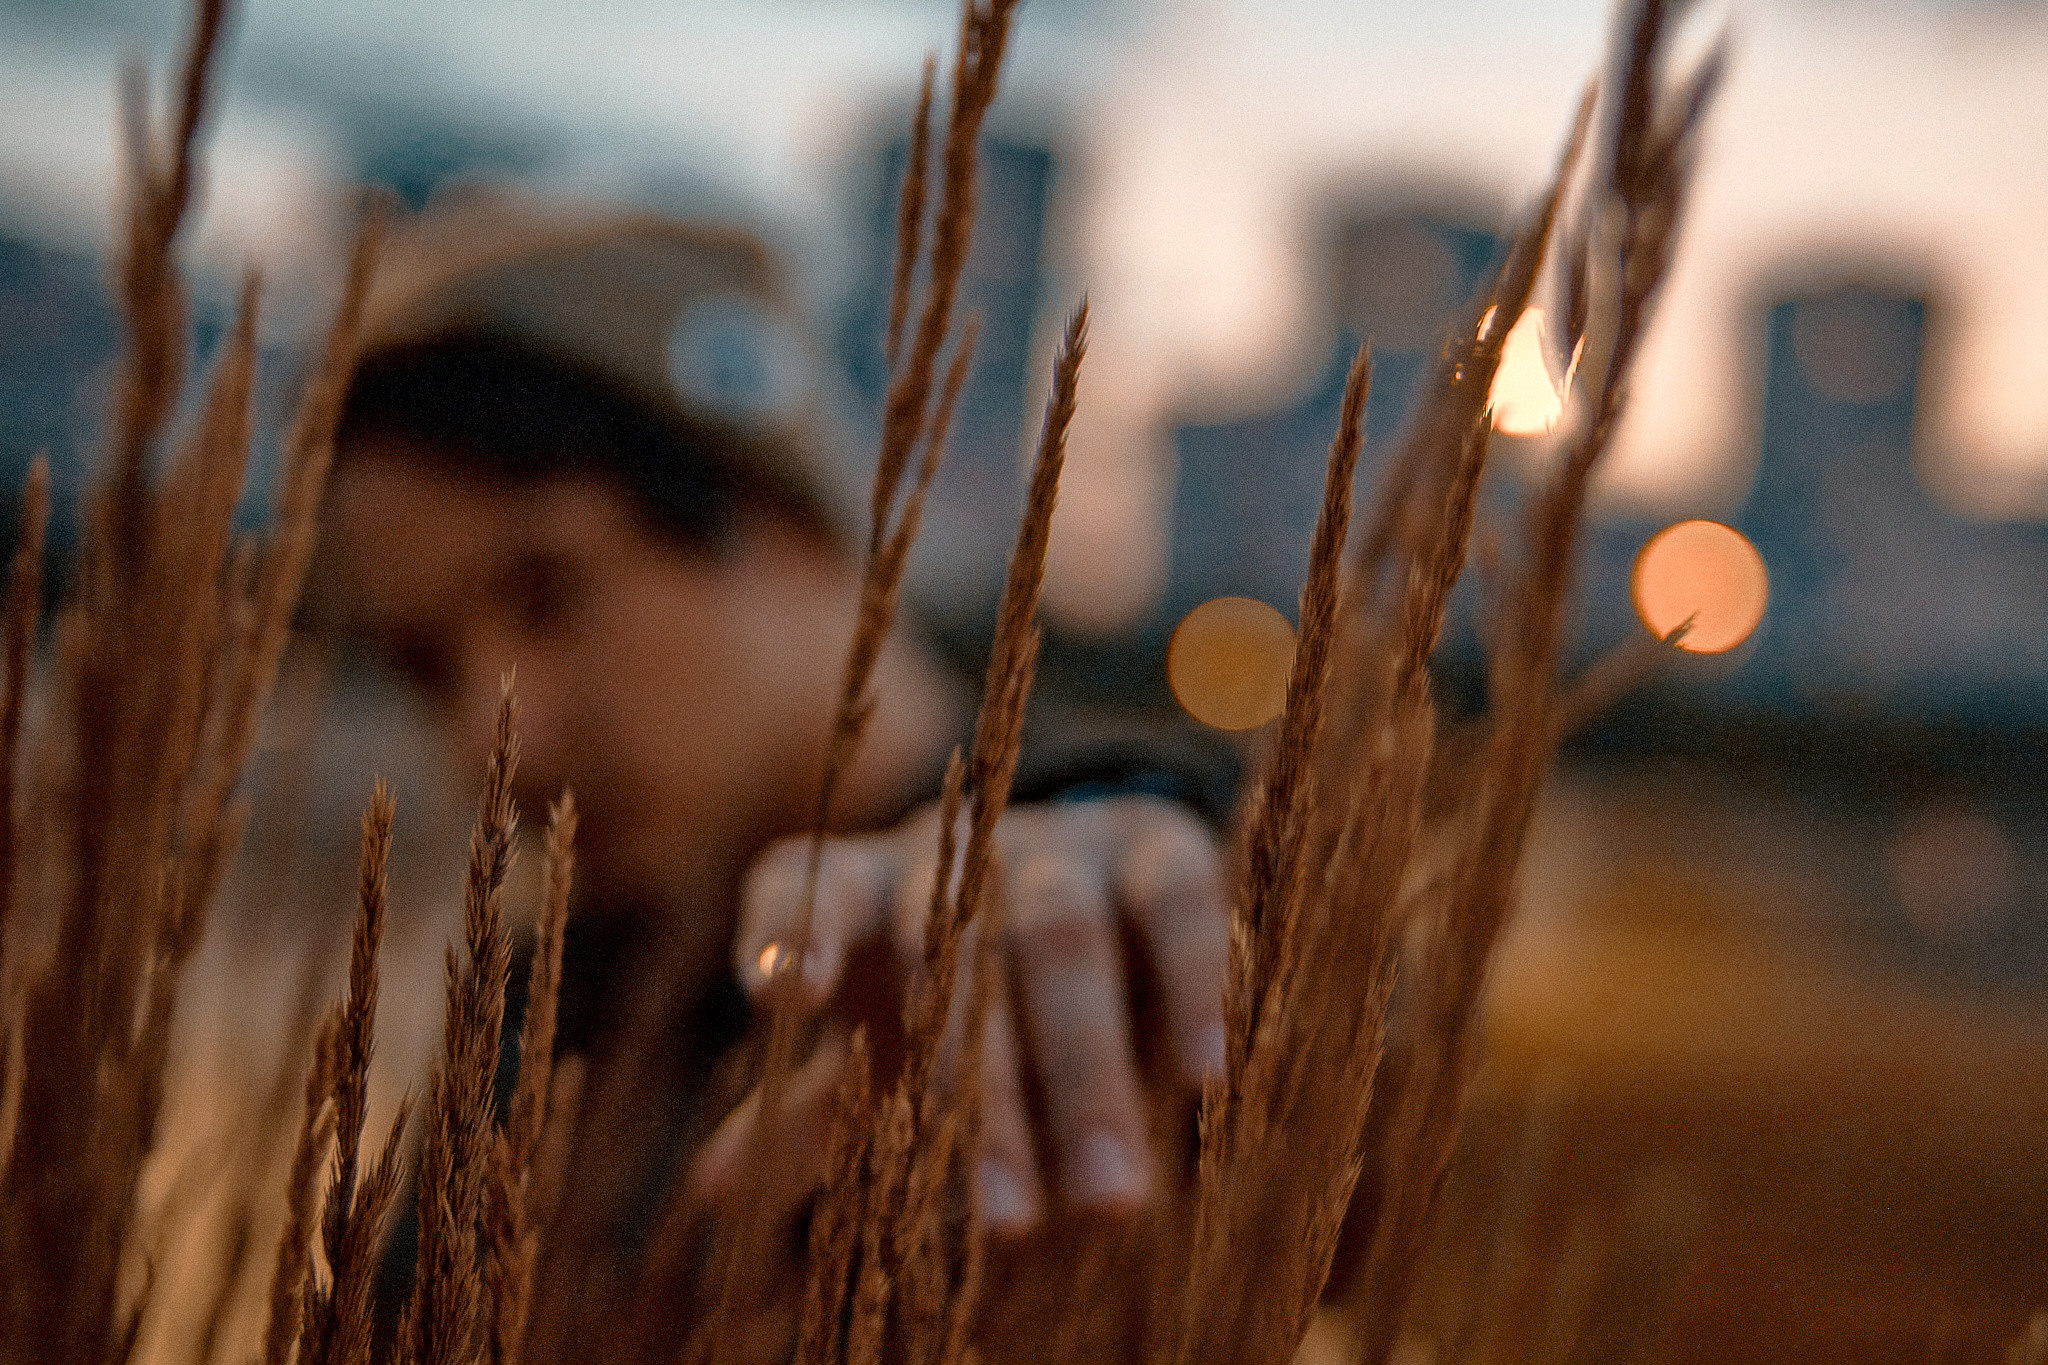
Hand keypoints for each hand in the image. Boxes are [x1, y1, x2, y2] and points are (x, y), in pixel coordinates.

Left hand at [697, 794, 1229, 1234]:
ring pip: (1060, 938)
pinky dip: (1193, 986)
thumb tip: (712, 1195)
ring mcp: (1058, 845)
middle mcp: (953, 854)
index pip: (810, 888)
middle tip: (1008, 1224)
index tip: (778, 996)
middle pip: (951, 954)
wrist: (1095, 883)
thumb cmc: (952, 988)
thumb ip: (812, 1112)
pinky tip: (1203, 1079)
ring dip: (1086, 1072)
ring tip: (1111, 1198)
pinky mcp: (1158, 847)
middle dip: (980, 1093)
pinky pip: (1177, 903)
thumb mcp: (883, 1044)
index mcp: (864, 892)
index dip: (791, 931)